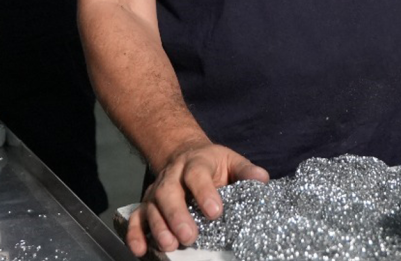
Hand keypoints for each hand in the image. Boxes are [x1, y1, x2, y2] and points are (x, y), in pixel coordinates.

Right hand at [125, 142, 268, 256]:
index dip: (205, 192)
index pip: (197, 174)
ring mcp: (157, 191)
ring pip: (151, 208)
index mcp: (196, 163)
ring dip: (158, 228)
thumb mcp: (231, 161)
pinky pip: (136, 219)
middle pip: (169, 193)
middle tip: (189, 236)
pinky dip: (135, 234)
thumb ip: (245, 171)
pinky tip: (140, 250)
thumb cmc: (212, 164)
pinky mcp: (146, 206)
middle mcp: (172, 176)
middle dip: (177, 215)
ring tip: (170, 246)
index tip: (216, 212)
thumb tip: (262, 179)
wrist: (183, 154)